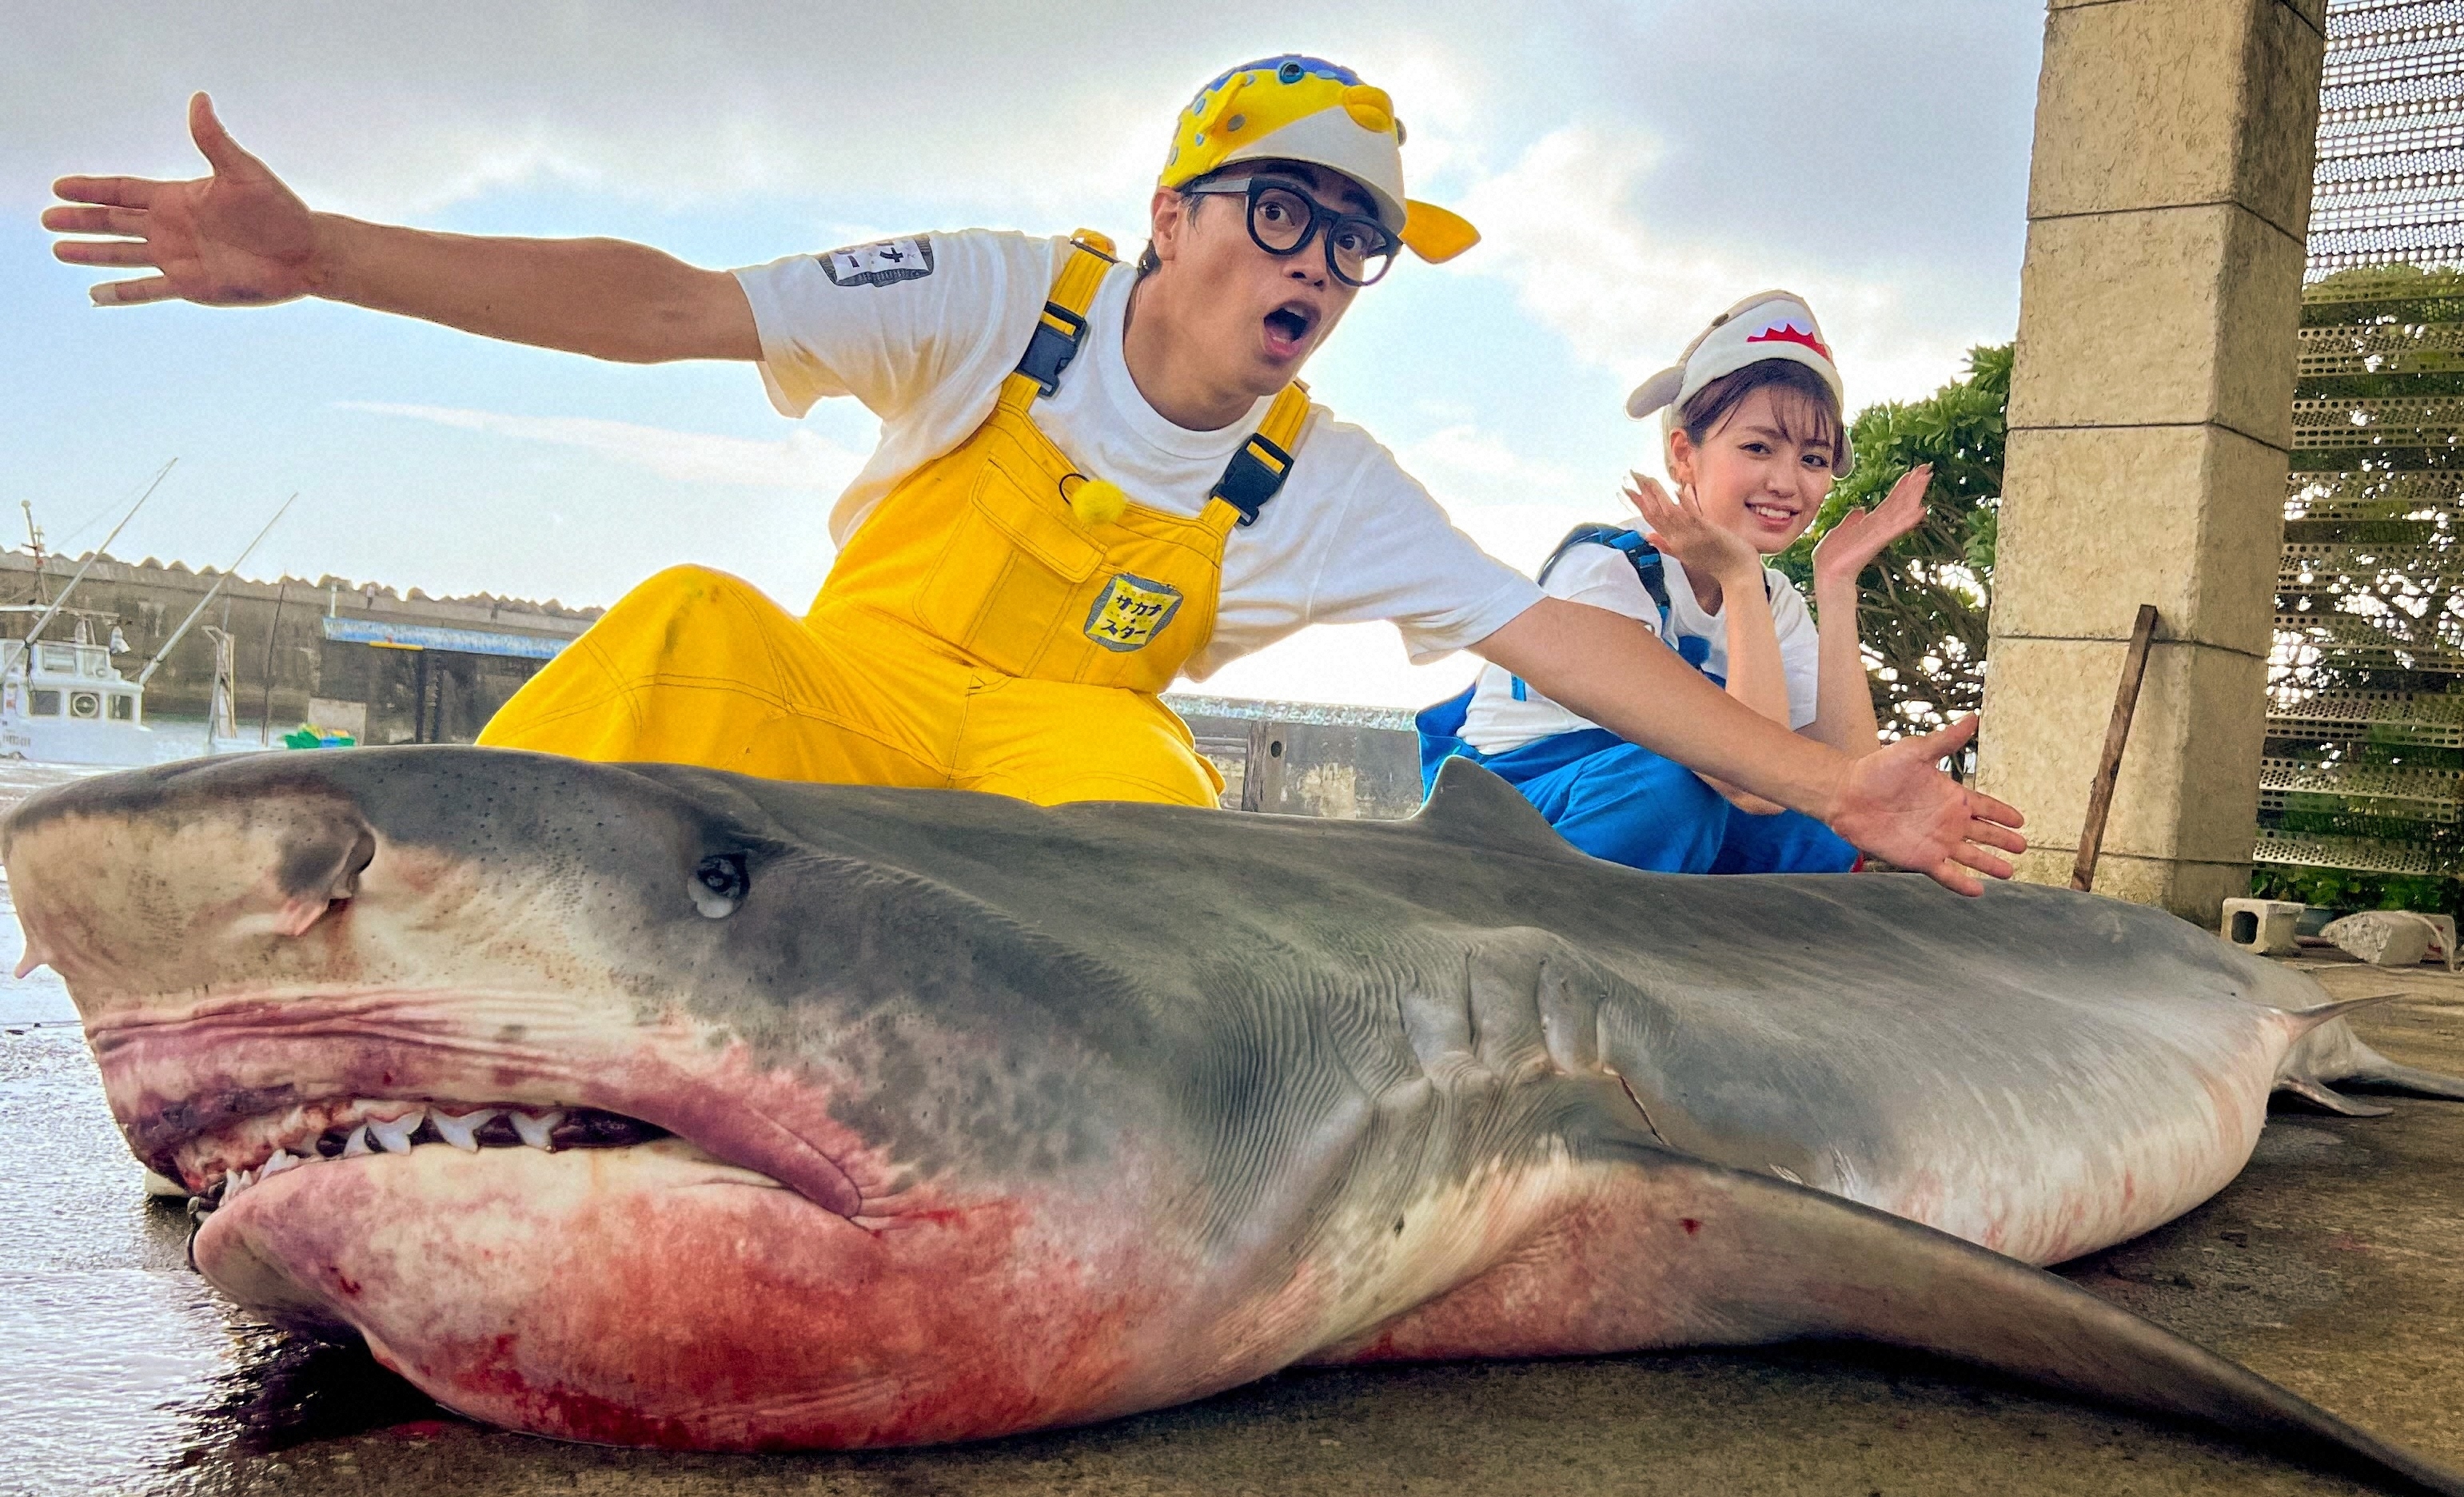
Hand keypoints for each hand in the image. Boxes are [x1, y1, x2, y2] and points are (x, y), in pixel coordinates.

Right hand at [45, 93, 319, 306]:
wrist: (305, 253)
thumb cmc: (279, 210)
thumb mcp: (243, 172)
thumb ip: (213, 140)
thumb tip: (199, 100)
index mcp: (178, 198)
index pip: (123, 190)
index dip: (92, 189)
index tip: (60, 187)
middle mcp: (172, 227)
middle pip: (114, 221)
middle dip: (81, 221)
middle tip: (46, 219)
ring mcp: (178, 257)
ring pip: (123, 255)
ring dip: (92, 254)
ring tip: (59, 250)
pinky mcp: (190, 285)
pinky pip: (148, 290)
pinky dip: (122, 294)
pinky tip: (96, 296)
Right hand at [1621, 473, 1760, 587]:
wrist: (1737, 574)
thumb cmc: (1714, 563)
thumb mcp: (1685, 555)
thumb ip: (1665, 544)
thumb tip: (1647, 535)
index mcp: (1673, 542)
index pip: (1651, 519)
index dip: (1638, 503)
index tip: (1626, 489)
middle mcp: (1678, 538)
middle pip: (1656, 513)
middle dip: (1643, 493)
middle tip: (1632, 475)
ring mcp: (1692, 535)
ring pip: (1670, 512)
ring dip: (1658, 494)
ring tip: (1646, 478)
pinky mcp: (1707, 532)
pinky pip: (1693, 516)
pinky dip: (1685, 503)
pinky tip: (1677, 490)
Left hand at [1812, 462, 1930, 590]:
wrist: (1827, 574)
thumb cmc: (1832, 557)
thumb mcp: (1839, 531)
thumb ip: (1851, 521)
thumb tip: (1860, 509)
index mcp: (1869, 524)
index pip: (1890, 503)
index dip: (1901, 488)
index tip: (1912, 473)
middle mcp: (1878, 528)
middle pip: (1900, 503)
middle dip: (1912, 486)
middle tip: (1926, 469)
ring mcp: (1880, 534)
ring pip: (1901, 511)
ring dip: (1914, 496)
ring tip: (1925, 480)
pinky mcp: (1877, 542)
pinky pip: (1895, 529)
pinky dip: (1908, 520)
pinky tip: (1921, 510)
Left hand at [1823, 715, 2025, 895]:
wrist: (1848, 794)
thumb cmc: (1879, 769)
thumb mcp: (1917, 751)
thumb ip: (1946, 741)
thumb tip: (1973, 717)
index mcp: (1950, 795)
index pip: (1985, 806)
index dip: (2003, 813)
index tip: (2021, 820)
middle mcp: (1947, 820)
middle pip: (1984, 833)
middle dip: (2003, 840)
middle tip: (2023, 847)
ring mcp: (1935, 841)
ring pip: (1971, 856)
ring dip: (1990, 864)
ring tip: (2009, 872)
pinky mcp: (1920, 858)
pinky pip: (1947, 874)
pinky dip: (1962, 883)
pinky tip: (1978, 890)